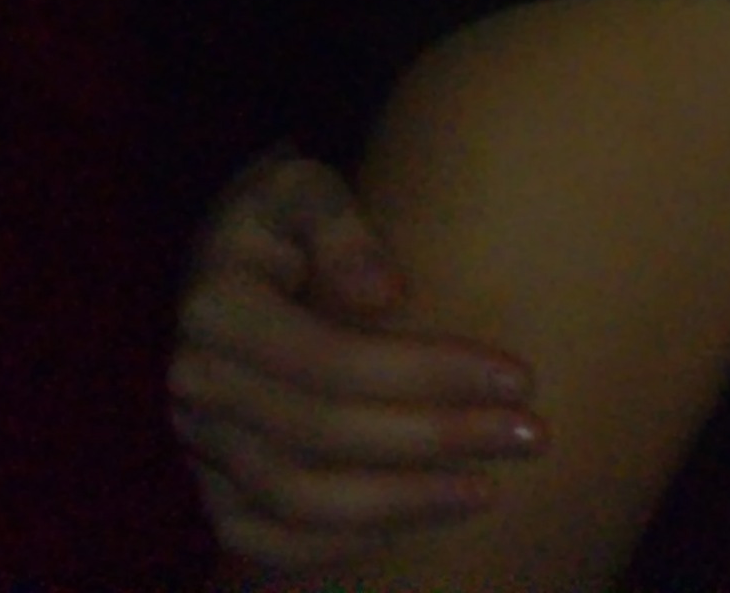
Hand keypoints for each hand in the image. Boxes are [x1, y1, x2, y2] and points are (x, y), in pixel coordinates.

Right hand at [167, 152, 548, 571]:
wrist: (243, 248)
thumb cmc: (293, 210)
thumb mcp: (307, 185)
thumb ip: (341, 226)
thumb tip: (385, 293)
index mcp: (218, 307)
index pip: (331, 358)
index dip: (427, 374)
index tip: (520, 376)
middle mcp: (197, 383)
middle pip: (322, 435)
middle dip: (436, 438)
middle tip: (532, 434)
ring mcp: (200, 442)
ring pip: (298, 502)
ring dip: (402, 504)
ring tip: (491, 487)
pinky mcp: (213, 484)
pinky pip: (266, 539)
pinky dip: (342, 544)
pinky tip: (422, 518)